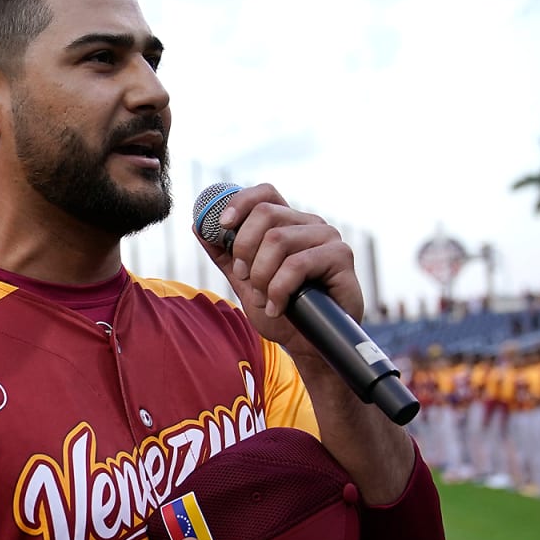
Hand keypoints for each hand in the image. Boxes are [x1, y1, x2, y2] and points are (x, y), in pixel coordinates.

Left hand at [200, 184, 361, 359]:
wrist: (309, 346)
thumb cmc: (283, 313)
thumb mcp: (245, 283)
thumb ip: (225, 255)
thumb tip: (198, 225)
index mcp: (289, 224)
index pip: (265, 193)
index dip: (240, 202)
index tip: (223, 225)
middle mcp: (310, 224)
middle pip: (266, 214)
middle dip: (245, 249)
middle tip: (244, 278)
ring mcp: (328, 238)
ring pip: (278, 240)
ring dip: (262, 276)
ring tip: (265, 300)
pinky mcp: (341, 256)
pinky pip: (297, 264)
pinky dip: (279, 290)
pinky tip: (278, 308)